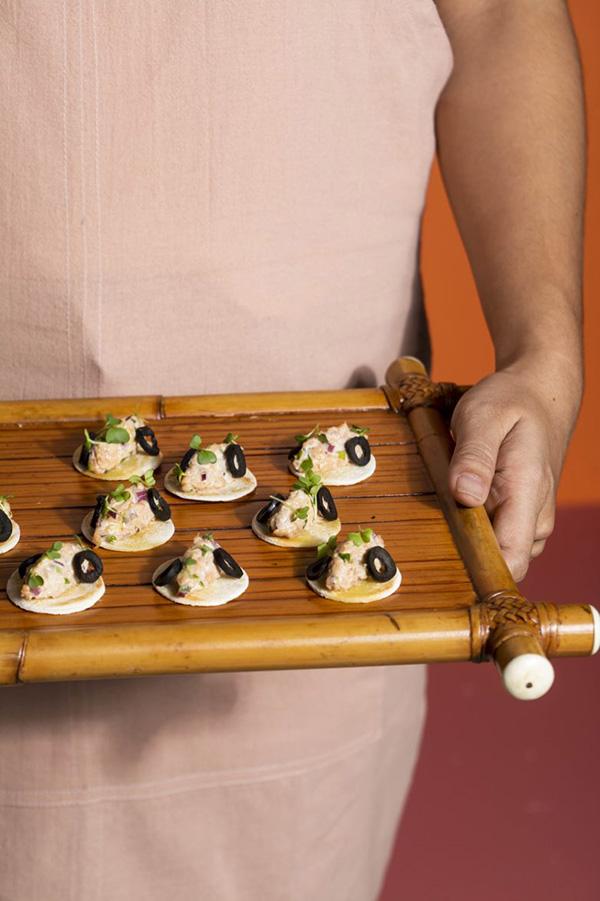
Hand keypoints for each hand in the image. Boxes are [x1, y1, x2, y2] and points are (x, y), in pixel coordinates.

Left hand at [447, 357, 581, 581]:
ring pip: (496, 554)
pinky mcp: (521, 519)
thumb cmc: (509, 403)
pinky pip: (496, 540)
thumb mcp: (483, 416)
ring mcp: (530, 521)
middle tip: (433, 520)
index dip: (477, 573)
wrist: (538, 396)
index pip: (510, 560)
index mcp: (527, 493)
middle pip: (499, 564)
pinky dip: (475, 529)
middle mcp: (535, 517)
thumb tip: (463, 495)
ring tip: (448, 503)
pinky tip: (460, 504)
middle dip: (464, 553)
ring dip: (468, 539)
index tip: (442, 564)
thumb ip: (473, 455)